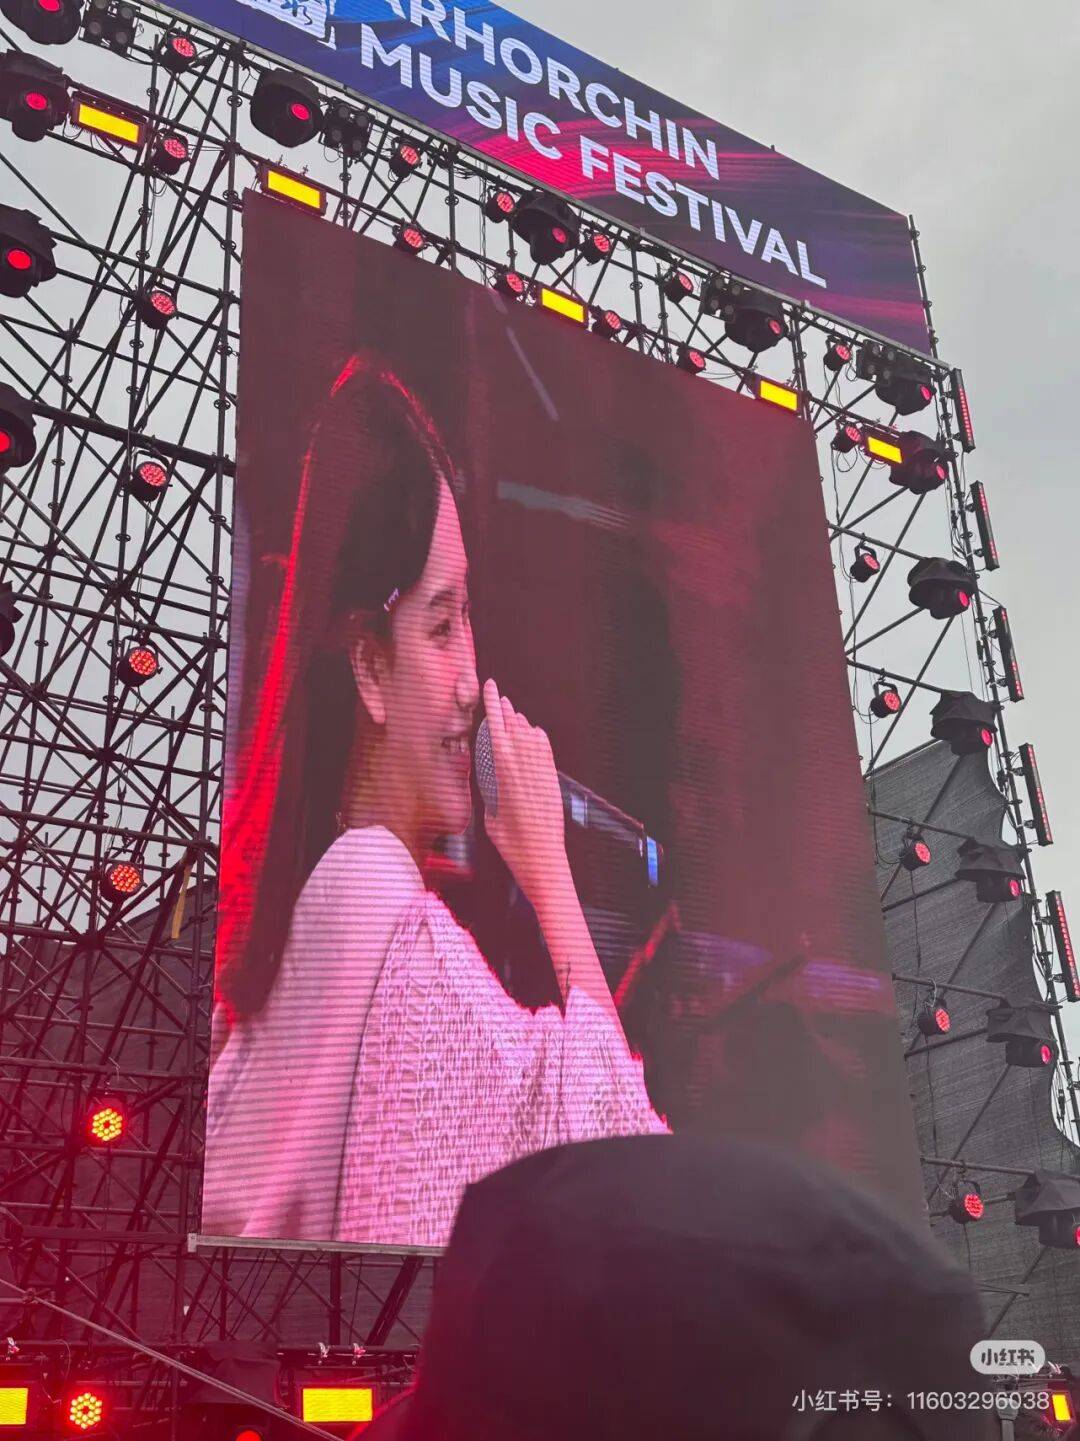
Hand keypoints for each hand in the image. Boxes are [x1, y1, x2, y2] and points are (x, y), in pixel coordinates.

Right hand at [481, 679, 568, 910]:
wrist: (543, 857)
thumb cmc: (511, 842)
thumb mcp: (489, 812)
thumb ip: (489, 786)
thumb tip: (490, 770)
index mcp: (502, 767)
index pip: (496, 723)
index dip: (492, 701)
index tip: (490, 685)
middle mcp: (524, 762)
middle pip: (514, 723)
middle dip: (505, 709)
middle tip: (500, 700)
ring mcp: (541, 768)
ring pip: (530, 732)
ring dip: (520, 723)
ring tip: (513, 718)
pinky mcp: (553, 776)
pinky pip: (544, 747)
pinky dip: (536, 737)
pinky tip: (532, 736)